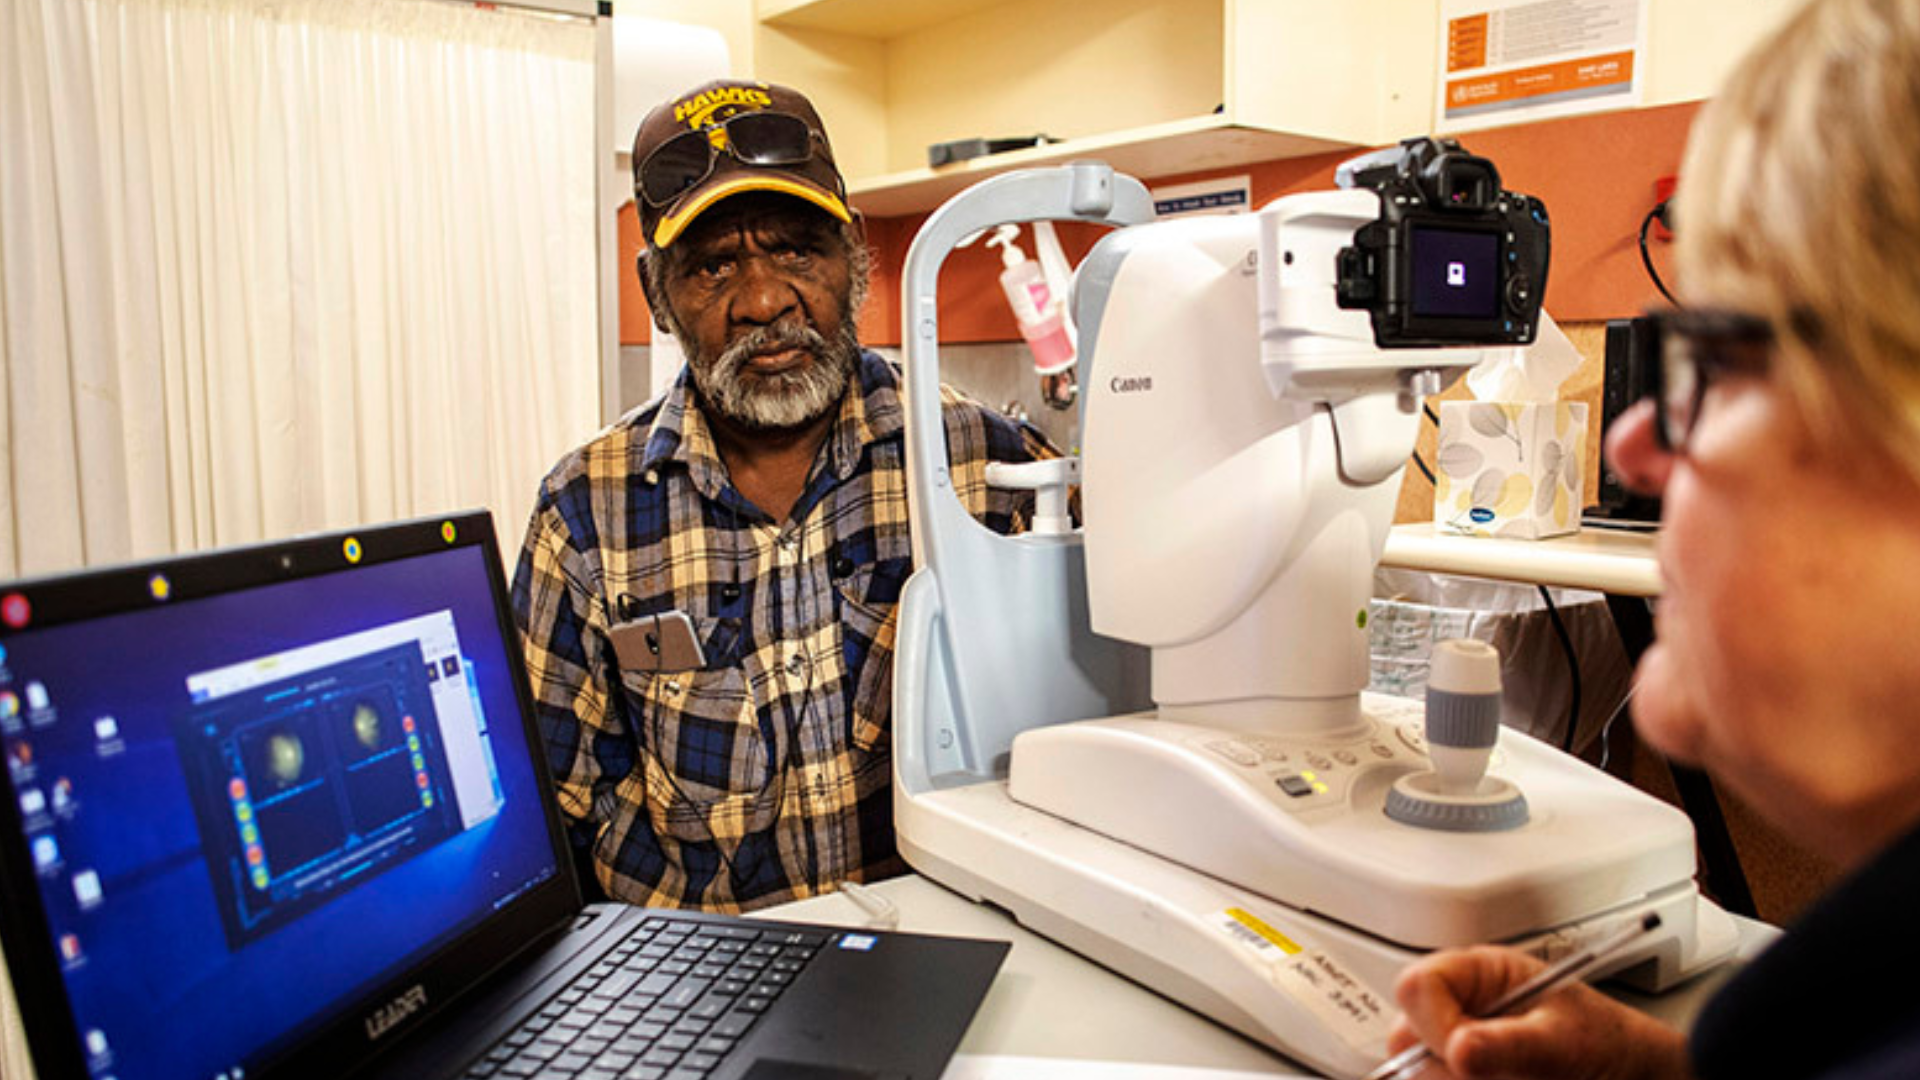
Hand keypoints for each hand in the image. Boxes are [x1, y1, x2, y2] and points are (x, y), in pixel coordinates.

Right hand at [1386, 945, 1692, 1079]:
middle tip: (1487, 1077)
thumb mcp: (1565, 1043)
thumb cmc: (1612, 1048)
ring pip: (1422, 1073)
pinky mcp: (1465, 1076)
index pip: (1417, 987)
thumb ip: (1511, 1045)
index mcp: (1480, 977)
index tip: (1464, 1055)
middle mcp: (1460, 1011)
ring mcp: (1460, 1050)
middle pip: (1406, 1037)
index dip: (1432, 1023)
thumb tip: (1460, 1047)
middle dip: (1442, 1068)